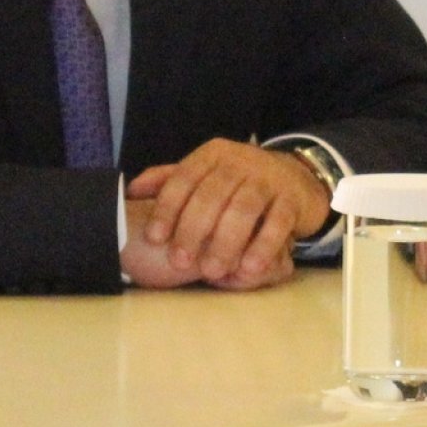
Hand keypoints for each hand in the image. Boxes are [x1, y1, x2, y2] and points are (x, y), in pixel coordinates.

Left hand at [126, 138, 326, 287]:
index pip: (184, 178)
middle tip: (180, 262)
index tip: (154, 238)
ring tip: (211, 272)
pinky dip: (263, 246)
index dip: (167, 207)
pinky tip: (248, 268)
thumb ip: (169, 180)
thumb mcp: (205, 173)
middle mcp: (239, 162)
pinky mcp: (292, 199)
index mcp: (212, 155)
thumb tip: (131, 190)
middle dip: (193, 230)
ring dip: (225, 242)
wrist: (295, 175)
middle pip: (212, 194)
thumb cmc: (238, 181)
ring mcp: (267, 179)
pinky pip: (278, 223)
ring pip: (244, 209)